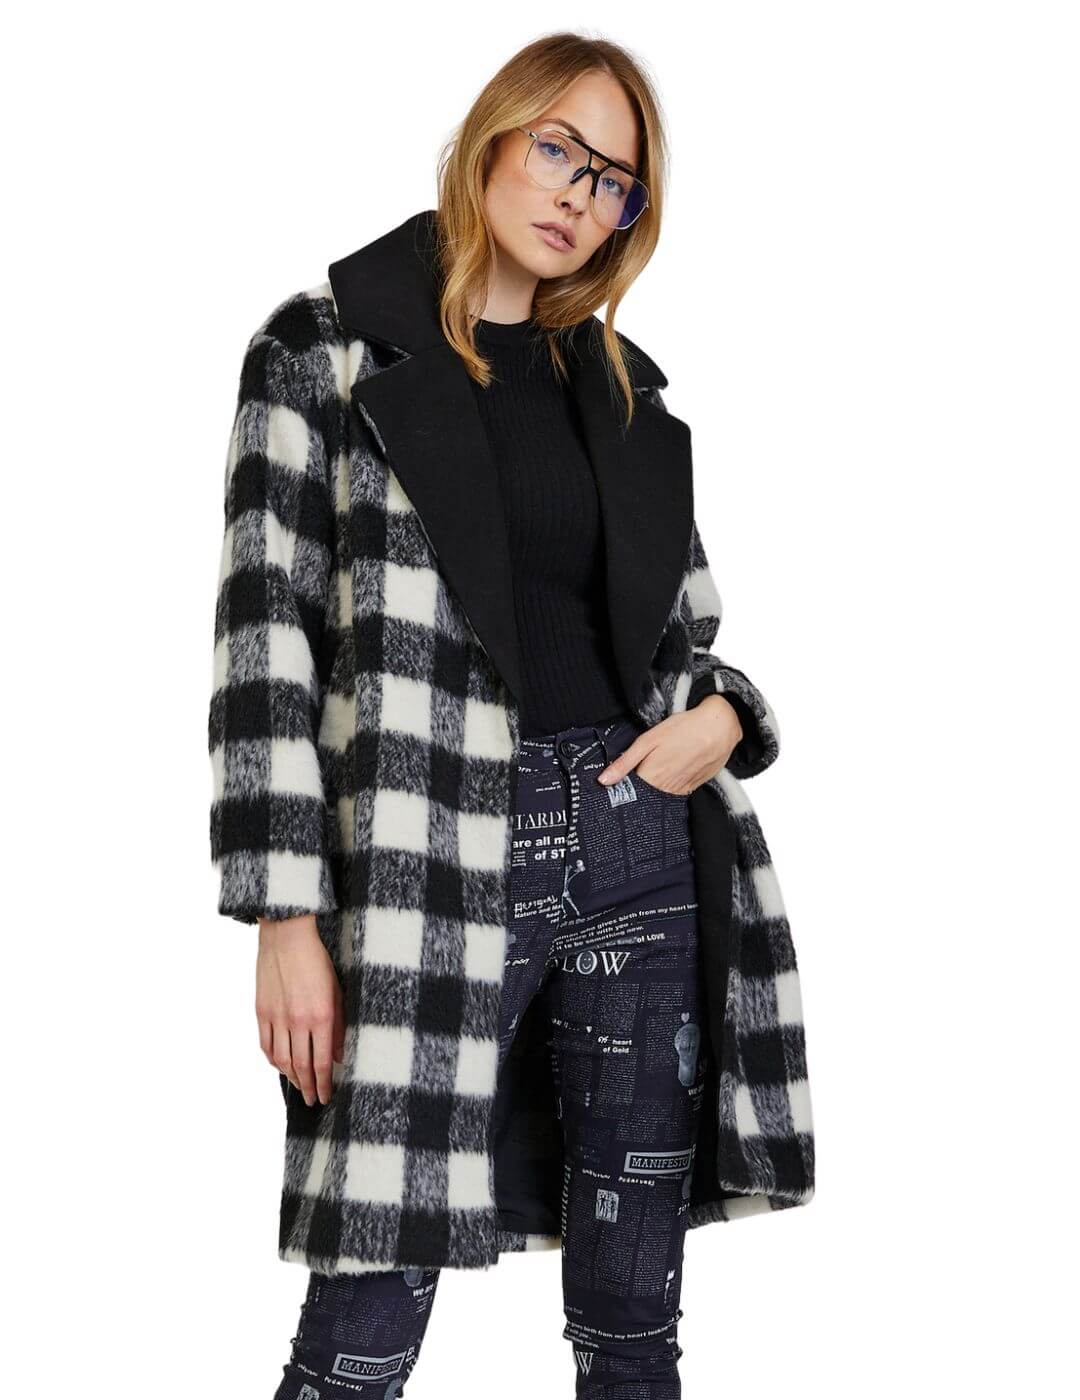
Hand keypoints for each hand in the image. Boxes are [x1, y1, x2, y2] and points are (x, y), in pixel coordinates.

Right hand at [255, 915, 345, 1106]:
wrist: (287, 935)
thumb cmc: (318, 959)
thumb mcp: (338, 991)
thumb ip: (340, 1025)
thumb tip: (340, 1054)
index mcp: (322, 1016)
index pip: (323, 1061)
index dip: (325, 1083)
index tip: (327, 1096)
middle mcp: (298, 1021)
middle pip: (301, 1066)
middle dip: (309, 1087)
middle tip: (313, 1100)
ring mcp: (277, 1017)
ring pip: (282, 1060)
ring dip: (291, 1078)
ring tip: (299, 1088)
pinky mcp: (262, 1011)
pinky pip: (265, 1044)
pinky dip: (273, 1060)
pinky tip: (280, 1066)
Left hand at [597, 697, 743, 794]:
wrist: (720, 727)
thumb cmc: (684, 729)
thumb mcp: (648, 740)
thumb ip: (624, 763)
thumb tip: (603, 780)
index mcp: (651, 778)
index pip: (629, 794)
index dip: (621, 788)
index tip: (615, 784)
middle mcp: (666, 789)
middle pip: (645, 797)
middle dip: (638, 789)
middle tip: (637, 775)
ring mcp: (682, 790)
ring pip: (661, 797)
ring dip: (655, 788)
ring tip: (657, 771)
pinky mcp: (694, 787)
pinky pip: (677, 792)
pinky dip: (671, 785)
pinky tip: (672, 772)